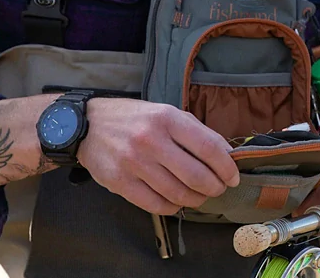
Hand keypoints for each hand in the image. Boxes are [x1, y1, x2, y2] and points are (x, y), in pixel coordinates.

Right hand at [76, 98, 239, 214]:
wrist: (87, 125)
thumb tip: (227, 154)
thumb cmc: (133, 119)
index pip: (209, 148)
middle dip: (215, 187)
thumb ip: (197, 131)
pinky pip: (156, 205)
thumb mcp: (166, 113)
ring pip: (178, 194)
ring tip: (199, 196)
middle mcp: (151, 140)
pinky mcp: (120, 183)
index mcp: (167, 119)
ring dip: (196, 199)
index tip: (233, 177)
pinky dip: (174, 207)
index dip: (227, 167)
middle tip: (218, 189)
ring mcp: (134, 163)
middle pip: (197, 176)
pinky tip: (177, 201)